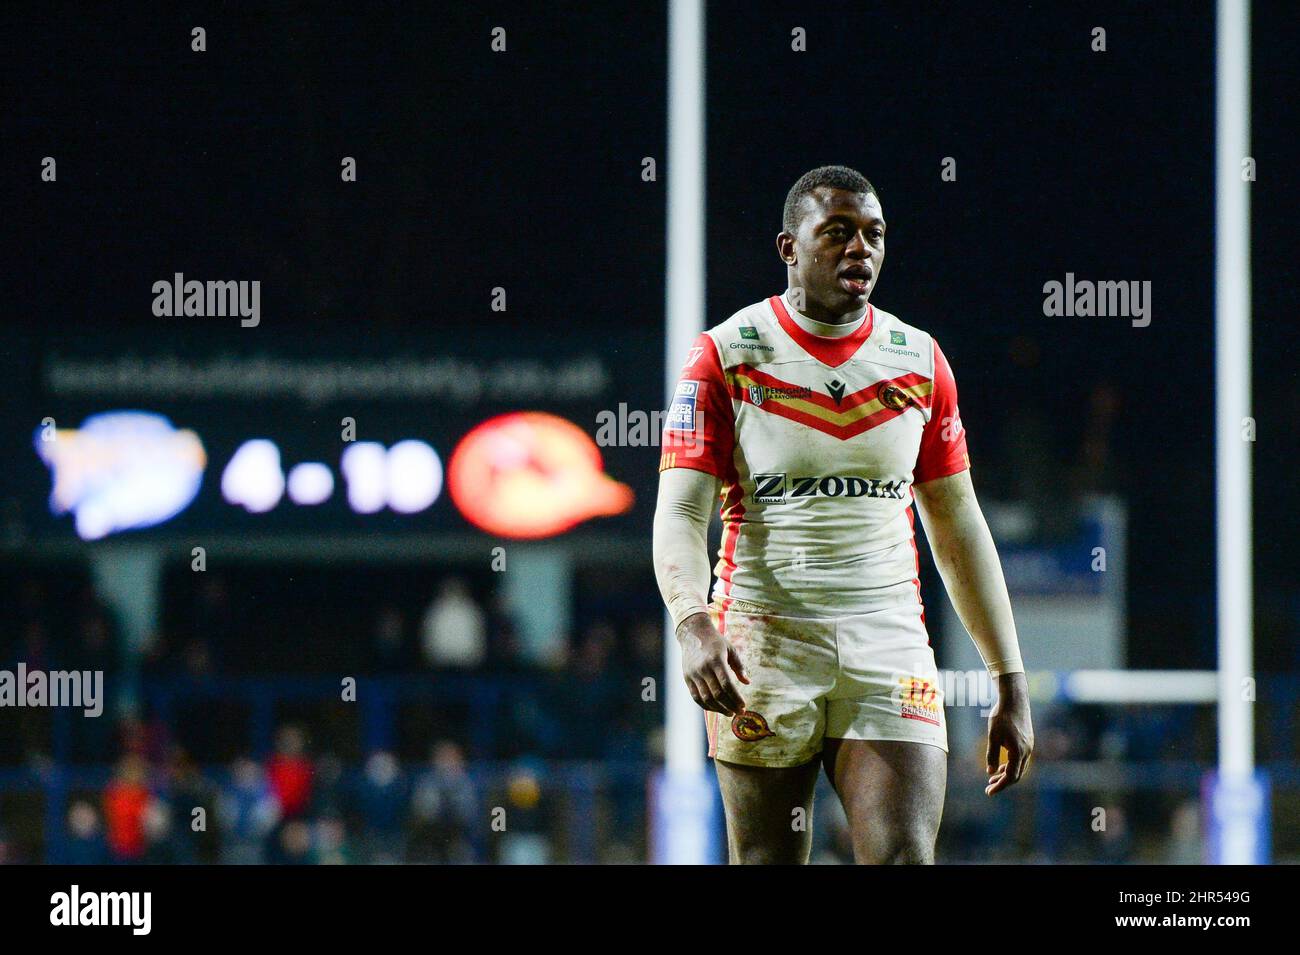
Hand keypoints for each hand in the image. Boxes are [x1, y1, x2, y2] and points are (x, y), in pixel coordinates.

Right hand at [676, 612, 748, 715]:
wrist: (693, 633)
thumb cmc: (715, 642)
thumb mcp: (730, 649)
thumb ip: (739, 667)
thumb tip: (747, 682)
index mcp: (716, 660)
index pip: (727, 685)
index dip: (736, 698)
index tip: (743, 706)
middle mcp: (703, 668)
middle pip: (717, 694)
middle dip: (730, 705)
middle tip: (739, 712)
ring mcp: (694, 674)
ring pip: (706, 698)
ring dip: (719, 709)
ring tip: (729, 712)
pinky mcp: (687, 678)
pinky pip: (696, 697)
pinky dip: (706, 706)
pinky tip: (716, 709)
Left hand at [985, 672, 1033, 795]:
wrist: (1015, 700)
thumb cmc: (1001, 717)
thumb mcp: (993, 736)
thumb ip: (992, 755)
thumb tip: (990, 772)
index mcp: (1018, 752)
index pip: (1010, 777)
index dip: (1000, 786)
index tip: (989, 792)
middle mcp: (1027, 752)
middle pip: (1016, 775)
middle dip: (1003, 783)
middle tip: (988, 788)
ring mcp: (1029, 747)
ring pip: (1020, 768)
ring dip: (1007, 774)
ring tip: (993, 778)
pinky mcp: (1028, 742)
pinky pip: (1021, 760)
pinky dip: (1012, 765)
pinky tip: (1002, 765)